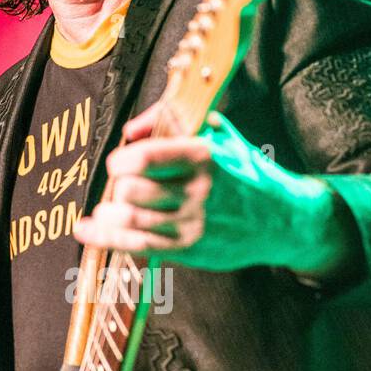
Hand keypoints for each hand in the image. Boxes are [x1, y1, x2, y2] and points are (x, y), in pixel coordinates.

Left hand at [72, 103, 331, 272]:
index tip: (119, 163)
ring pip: (131, 219)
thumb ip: (171, 122)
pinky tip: (88, 230)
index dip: (122, 160)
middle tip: (122, 186)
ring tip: (106, 210)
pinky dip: (107, 237)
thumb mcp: (219, 134)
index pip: (147, 157)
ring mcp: (193, 222)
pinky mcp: (190, 248)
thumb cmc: (245, 172)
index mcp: (204, 156)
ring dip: (109, 214)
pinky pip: (139, 244)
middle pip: (133, 190)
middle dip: (119, 187)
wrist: (283, 219)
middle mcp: (198, 190)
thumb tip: (130, 130)